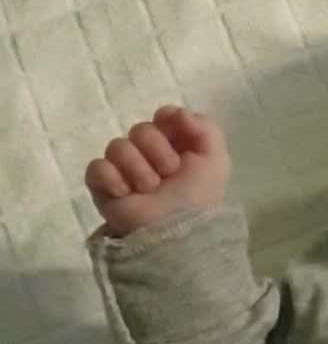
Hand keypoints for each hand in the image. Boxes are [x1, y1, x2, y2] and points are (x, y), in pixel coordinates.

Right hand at [85, 107, 230, 237]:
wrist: (176, 231)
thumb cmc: (198, 197)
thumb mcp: (215, 160)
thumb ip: (204, 127)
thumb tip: (175, 112)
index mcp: (174, 146)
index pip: (162, 117)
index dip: (168, 123)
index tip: (177, 139)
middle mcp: (147, 154)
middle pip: (140, 129)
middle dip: (156, 150)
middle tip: (168, 173)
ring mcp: (122, 169)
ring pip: (117, 146)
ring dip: (137, 167)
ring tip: (149, 189)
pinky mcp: (102, 187)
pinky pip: (96, 167)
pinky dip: (111, 178)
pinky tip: (124, 193)